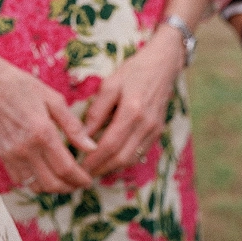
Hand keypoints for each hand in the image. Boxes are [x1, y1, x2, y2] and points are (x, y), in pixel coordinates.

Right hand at [0, 53, 96, 193]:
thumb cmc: (24, 87)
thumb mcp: (54, 100)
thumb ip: (73, 126)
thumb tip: (90, 147)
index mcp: (42, 132)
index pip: (66, 168)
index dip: (80, 179)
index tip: (88, 179)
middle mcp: (26, 147)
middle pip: (52, 183)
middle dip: (70, 187)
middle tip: (79, 182)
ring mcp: (12, 154)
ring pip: (35, 186)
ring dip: (51, 187)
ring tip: (62, 180)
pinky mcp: (3, 155)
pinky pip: (20, 180)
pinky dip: (33, 182)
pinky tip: (42, 172)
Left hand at [80, 27, 183, 176]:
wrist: (163, 65)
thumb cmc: (133, 71)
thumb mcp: (110, 85)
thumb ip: (97, 111)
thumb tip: (83, 135)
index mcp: (132, 111)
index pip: (110, 144)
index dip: (94, 159)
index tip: (78, 167)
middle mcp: (146, 125)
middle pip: (122, 157)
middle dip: (101, 169)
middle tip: (82, 175)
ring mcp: (155, 130)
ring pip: (132, 159)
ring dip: (112, 168)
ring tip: (92, 170)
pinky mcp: (158, 132)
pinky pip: (139, 153)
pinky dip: (124, 160)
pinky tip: (109, 160)